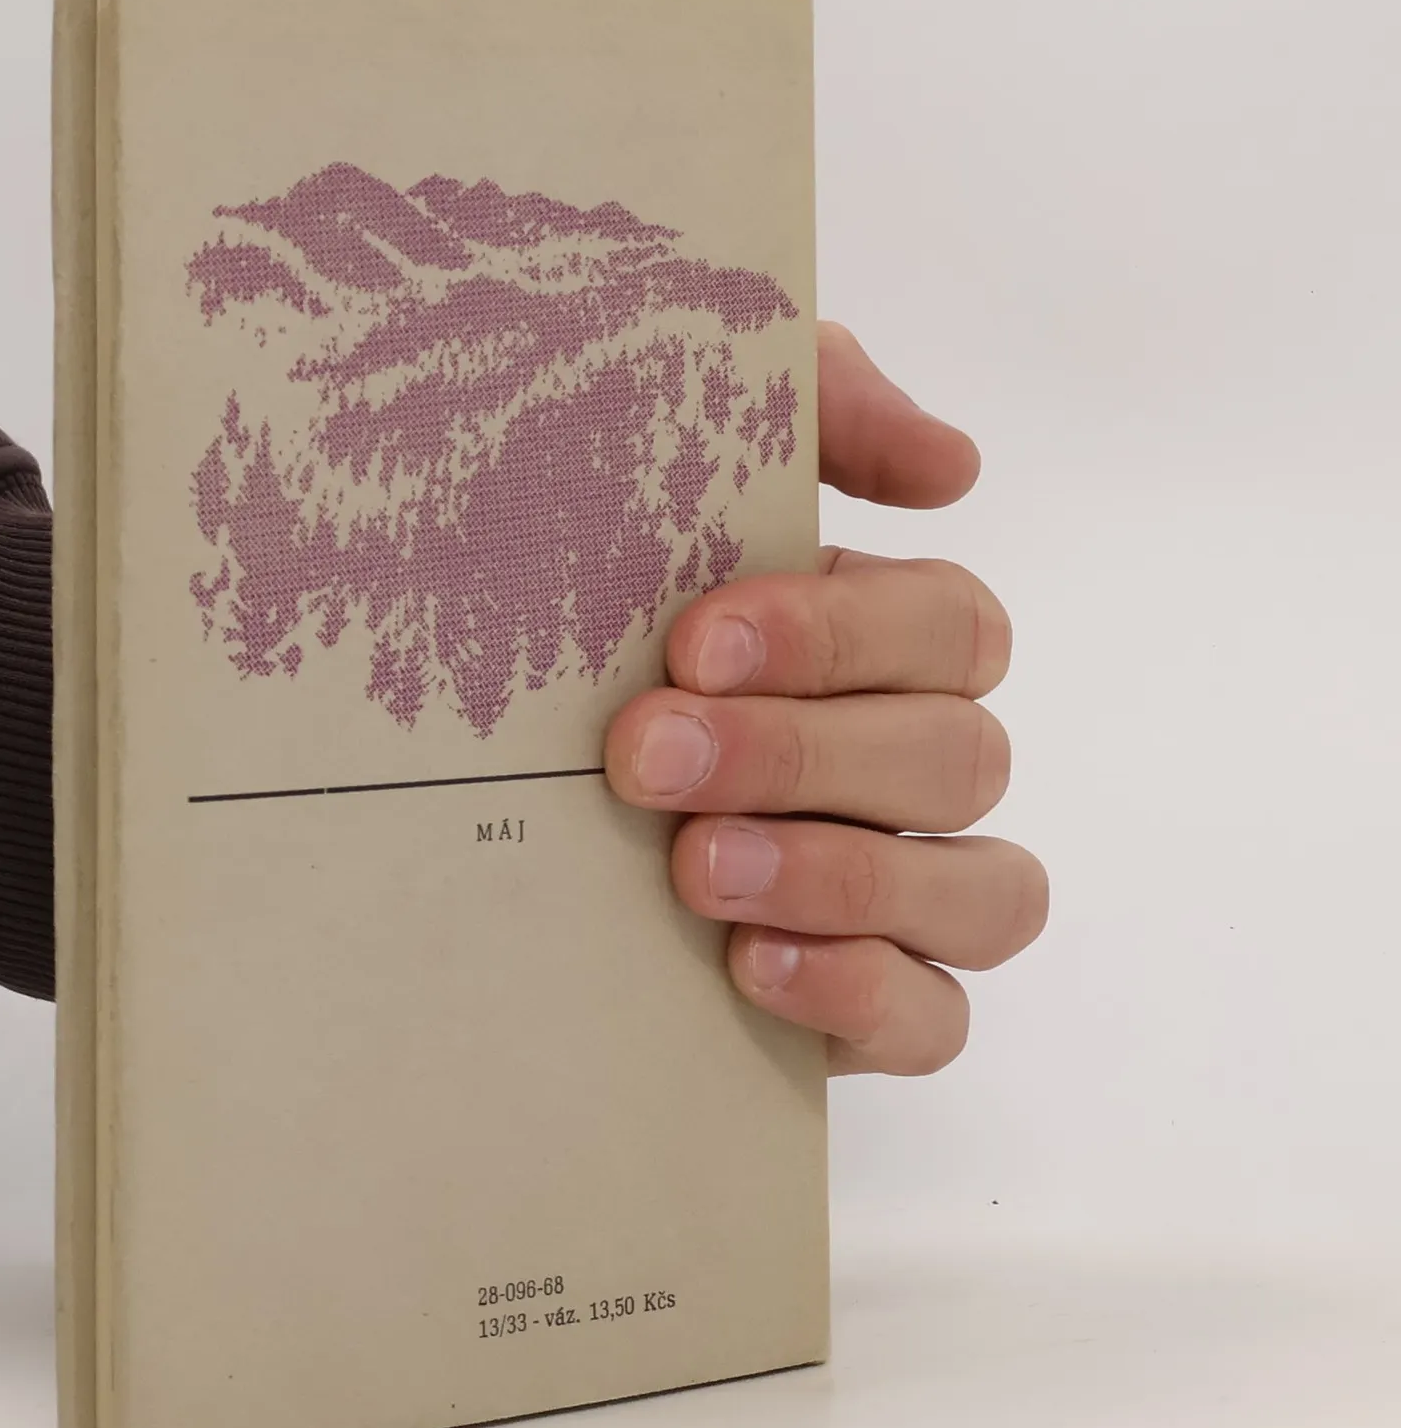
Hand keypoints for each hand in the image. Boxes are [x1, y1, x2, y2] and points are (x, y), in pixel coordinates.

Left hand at [604, 324, 1046, 1076]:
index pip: (950, 625)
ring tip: (695, 869)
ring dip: (847, 875)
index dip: (841, 636)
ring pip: (987, 891)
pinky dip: (862, 994)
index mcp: (868, 642)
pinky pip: (938, 1020)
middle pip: (960, 754)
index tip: (692, 642)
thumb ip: (806, 407)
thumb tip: (952, 461)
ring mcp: (898, 893)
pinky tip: (747, 966)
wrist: (440, 799)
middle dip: (801, 753)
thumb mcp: (646, 462)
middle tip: (643, 757)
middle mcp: (900, 763)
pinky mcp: (857, 1006)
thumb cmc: (561, 614)